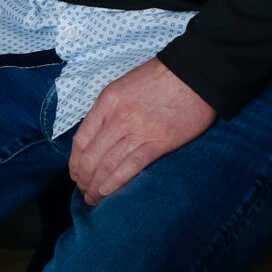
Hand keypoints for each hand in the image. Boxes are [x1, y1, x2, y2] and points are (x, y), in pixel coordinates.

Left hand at [68, 57, 217, 205]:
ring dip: (96, 185)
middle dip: (84, 178)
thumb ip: (111, 109)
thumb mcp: (126, 85)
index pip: (81, 139)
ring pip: (107, 165)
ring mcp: (138, 130)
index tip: (76, 173)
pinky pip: (130, 166)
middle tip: (84, 190)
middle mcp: (118, 117)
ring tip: (94, 197)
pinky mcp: (158, 142)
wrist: (196, 74)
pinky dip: (115, 182)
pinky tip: (107, 192)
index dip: (75, 162)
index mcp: (108, 101)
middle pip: (91, 156)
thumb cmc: (163, 77)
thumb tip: (100, 135)